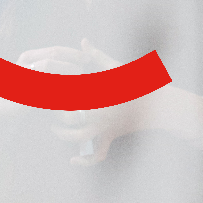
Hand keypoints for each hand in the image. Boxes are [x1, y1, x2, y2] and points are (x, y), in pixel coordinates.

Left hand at [47, 39, 132, 165]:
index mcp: (97, 92)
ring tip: (55, 129)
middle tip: (46, 106)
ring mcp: (105, 126)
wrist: (158, 103)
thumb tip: (83, 41)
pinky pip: (97, 154)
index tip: (43, 88)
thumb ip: (96, 55)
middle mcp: (99, 111)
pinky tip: (72, 161)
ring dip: (63, 135)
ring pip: (77, 136)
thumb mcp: (116, 66)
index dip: (52, 92)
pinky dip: (85, 161)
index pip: (67, 93)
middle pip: (67, 116)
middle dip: (54, 112)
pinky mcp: (111, 136)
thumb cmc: (135, 82)